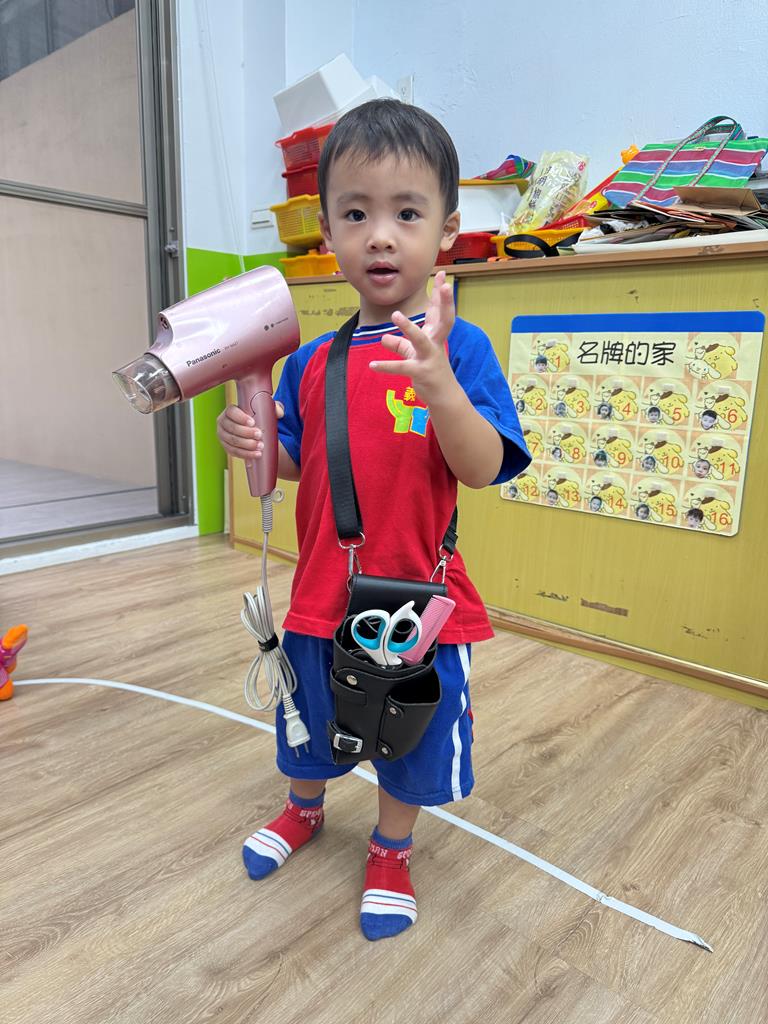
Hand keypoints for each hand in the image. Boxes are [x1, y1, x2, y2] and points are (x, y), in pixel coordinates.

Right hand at [216, 401, 283, 460]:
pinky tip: (256, 454)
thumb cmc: (257, 417)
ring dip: (247, 445)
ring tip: (260, 446)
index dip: (241, 417)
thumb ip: (274, 408)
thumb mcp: (266, 410)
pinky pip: (235, 452)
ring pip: (233, 441)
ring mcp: (223, 436)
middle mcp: (223, 423)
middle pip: (232, 428)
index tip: (253, 422)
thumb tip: (279, 412)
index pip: (231, 412)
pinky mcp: (227, 447)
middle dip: (246, 433)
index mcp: (230, 411)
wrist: (252, 431)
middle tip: (260, 435)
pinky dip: (246, 454)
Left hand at [369, 270, 456, 404]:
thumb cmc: (430, 371)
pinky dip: (386, 366)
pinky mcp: (421, 373)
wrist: (444, 397)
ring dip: (408, 327)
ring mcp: (429, 358)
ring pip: (420, 340)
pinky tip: (372, 365)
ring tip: (395, 315)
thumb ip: (399, 345)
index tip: (440, 274)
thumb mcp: (414, 355)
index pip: (438, 311)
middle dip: (445, 302)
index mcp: (436, 336)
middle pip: (445, 320)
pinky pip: (402, 368)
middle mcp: (436, 344)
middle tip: (445, 285)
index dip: (440, 294)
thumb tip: (384, 339)